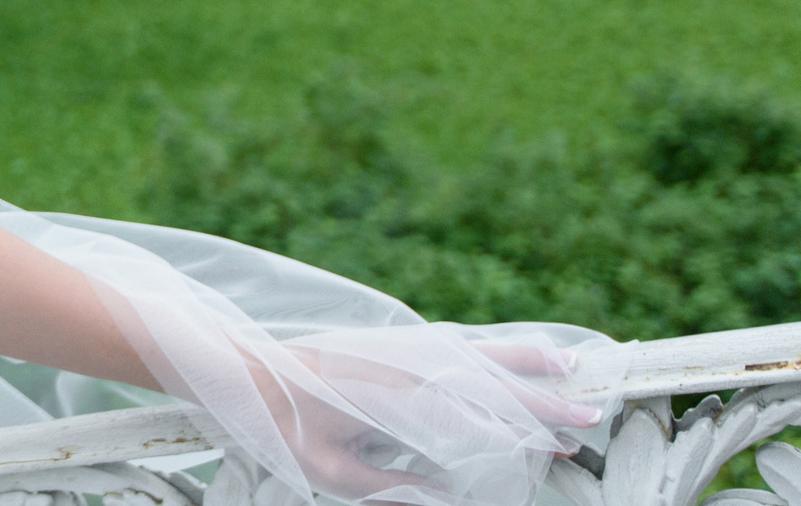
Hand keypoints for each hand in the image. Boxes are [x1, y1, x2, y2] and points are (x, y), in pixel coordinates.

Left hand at [278, 341, 603, 499]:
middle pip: (484, 376)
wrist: (241, 369)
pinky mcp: (384, 341)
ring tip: (566, 361)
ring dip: (519, 356)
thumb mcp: (328, 472)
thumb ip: (388, 486)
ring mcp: (393, 346)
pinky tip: (506, 351)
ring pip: (471, 350)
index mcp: (391, 395)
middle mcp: (399, 362)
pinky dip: (484, 345)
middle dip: (540, 393)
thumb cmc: (278, 424)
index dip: (524, 427)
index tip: (566, 439)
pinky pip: (448, 342)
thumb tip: (446, 496)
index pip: (475, 413)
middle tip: (591, 408)